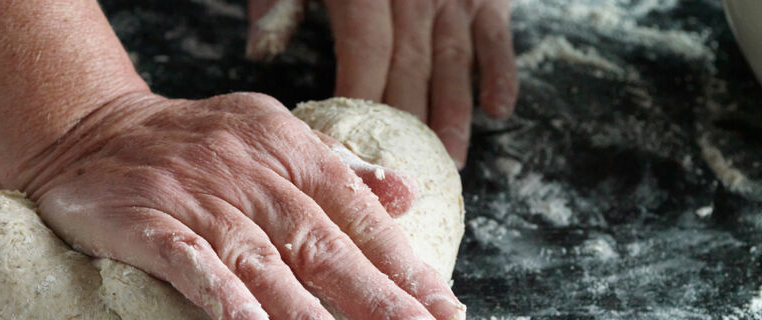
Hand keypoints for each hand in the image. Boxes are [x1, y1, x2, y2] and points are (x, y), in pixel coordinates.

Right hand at [23, 92, 465, 319]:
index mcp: (287, 149)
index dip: (403, 263)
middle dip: (378, 299)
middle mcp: (249, 173)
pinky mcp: (148, 222)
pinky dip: (225, 299)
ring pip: (265, 263)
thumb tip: (403, 192)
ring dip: (311, 313)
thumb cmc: (195, 140)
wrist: (94, 129)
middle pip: (322, 245)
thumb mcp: (270, 132)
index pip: (357, 212)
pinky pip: (192, 266)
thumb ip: (336, 165)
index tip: (446, 307)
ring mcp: (198, 199)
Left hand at [247, 0, 518, 167]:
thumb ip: (278, 3)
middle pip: (411, 69)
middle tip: (409, 176)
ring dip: (455, 115)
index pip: (366, 54)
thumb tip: (261, 53)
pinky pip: (496, 38)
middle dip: (409, 127)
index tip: (352, 146)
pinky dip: (500, 74)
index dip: (362, 99)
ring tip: (453, 161)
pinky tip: (498, 113)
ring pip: (454, 62)